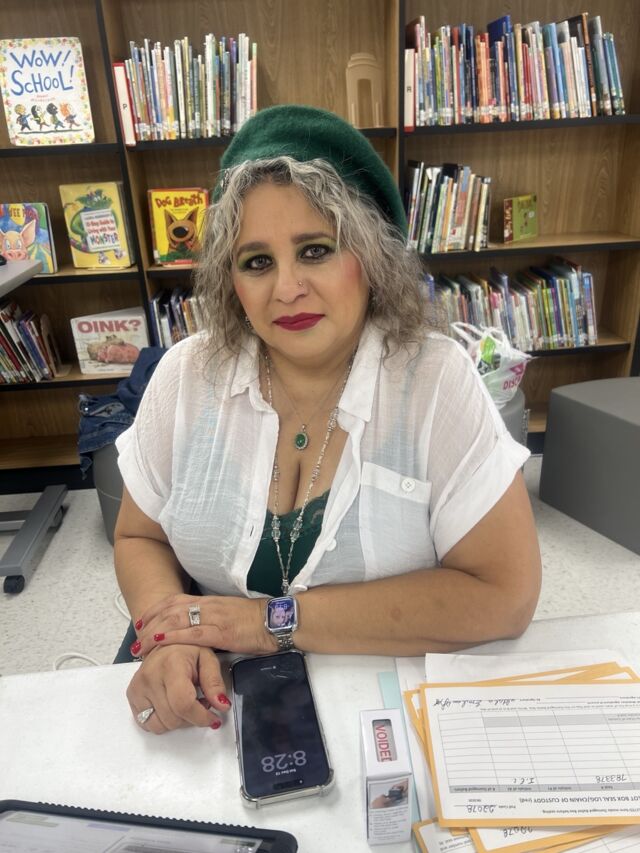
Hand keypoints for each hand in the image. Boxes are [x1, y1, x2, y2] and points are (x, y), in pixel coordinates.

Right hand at [128, 643, 230, 733]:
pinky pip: (147, 724)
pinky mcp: (131, 696)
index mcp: (170, 665)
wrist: (163, 641)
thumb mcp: (208, 658)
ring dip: (178, 721)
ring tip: (186, 701)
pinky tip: (171, 705)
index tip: (213, 719)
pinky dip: (163, 721)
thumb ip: (215, 683)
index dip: (201, 717)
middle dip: (192, 718)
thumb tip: (222, 705)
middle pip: (173, 718)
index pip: (183, 704)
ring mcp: (137, 687)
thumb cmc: (186, 649)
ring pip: (161, 725)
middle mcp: (149, 677)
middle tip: (200, 702)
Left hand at [133, 593, 276, 657]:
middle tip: (136, 638)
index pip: (175, 601)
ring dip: (155, 632)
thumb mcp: (228, 615)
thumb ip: (211, 618)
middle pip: (170, 610)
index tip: (142, 621)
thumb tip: (196, 628)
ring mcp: (214, 618)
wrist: (277, 621)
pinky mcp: (221, 632)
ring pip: (176, 620)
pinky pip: (193, 633)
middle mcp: (208, 606)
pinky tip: (162, 641)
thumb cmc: (255, 621)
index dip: (155, 610)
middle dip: (150, 623)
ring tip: (141, 644)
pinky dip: (174, 636)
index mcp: (209, 601)